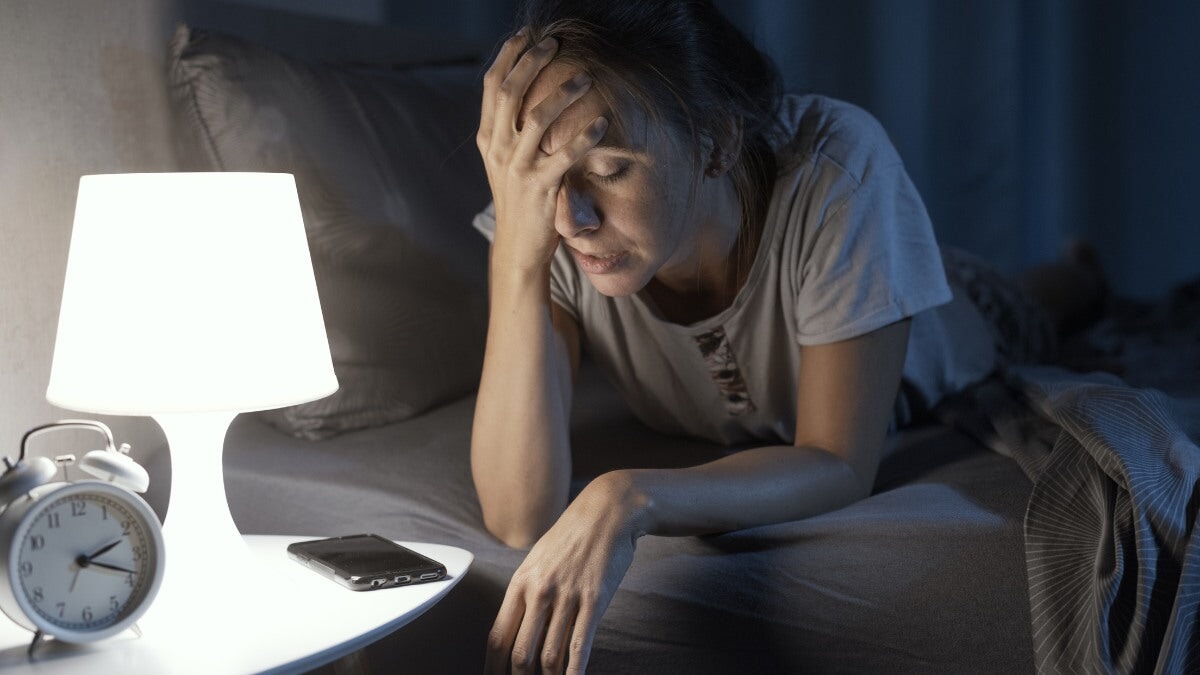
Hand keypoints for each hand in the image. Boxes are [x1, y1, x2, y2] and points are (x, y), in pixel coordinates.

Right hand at [476, 29, 607, 272]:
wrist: (517, 246)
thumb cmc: (518, 199)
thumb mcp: (505, 161)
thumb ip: (510, 130)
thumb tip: (527, 92)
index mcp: (487, 138)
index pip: (492, 86)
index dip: (508, 56)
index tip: (526, 35)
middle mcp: (497, 149)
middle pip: (510, 92)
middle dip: (532, 62)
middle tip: (555, 44)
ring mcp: (517, 168)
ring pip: (536, 118)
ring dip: (563, 93)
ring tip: (586, 77)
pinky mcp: (540, 187)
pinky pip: (565, 155)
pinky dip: (585, 136)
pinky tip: (602, 123)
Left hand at [485, 472, 646, 673]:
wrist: (607, 512)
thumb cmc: (572, 537)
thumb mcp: (538, 560)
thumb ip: (526, 593)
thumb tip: (517, 628)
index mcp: (521, 583)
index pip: (498, 636)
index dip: (493, 667)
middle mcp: (540, 592)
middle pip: (520, 653)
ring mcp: (567, 597)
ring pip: (549, 655)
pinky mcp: (594, 600)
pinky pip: (580, 646)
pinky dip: (574, 673)